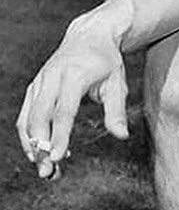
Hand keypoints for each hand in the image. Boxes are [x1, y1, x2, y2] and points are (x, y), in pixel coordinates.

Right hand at [17, 29, 128, 179]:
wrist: (89, 36)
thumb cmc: (107, 63)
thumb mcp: (118, 84)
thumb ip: (117, 110)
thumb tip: (121, 136)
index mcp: (74, 76)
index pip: (64, 111)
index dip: (59, 136)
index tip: (56, 158)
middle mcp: (52, 77)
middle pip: (40, 117)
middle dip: (40, 147)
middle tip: (47, 173)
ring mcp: (40, 81)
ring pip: (27, 118)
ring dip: (31, 145)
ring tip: (45, 169)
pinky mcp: (34, 87)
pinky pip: (25, 114)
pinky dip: (29, 135)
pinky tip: (40, 152)